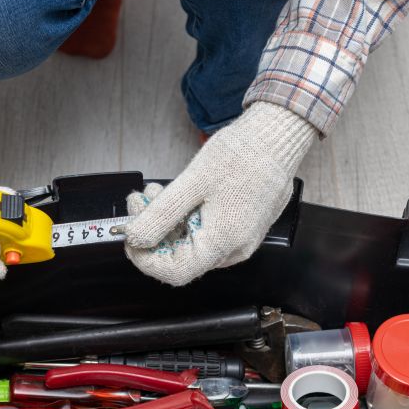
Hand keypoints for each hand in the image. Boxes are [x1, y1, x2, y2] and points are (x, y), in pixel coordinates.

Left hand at [124, 102, 316, 285]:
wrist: (277, 137)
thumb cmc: (244, 155)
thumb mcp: (192, 182)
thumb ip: (161, 215)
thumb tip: (136, 237)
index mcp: (224, 241)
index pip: (174, 271)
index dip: (145, 258)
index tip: (130, 236)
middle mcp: (235, 248)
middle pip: (181, 257)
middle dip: (153, 232)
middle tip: (138, 202)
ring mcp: (240, 240)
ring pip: (191, 244)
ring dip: (167, 222)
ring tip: (156, 192)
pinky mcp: (240, 228)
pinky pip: (205, 233)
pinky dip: (185, 217)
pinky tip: (177, 196)